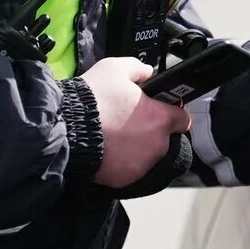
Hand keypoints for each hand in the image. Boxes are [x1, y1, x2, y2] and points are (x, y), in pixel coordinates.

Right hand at [82, 58, 191, 187]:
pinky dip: (123, 163)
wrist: (66, 129)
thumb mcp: (115, 68)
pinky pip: (131, 170)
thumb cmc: (92, 100)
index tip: (160, 110)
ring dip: (138, 148)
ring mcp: (142, 165)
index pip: (183, 119)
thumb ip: (138, 69)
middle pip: (164, 138)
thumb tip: (148, 73)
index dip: (172, 113)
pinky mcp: (126, 180)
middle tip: (130, 121)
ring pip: (148, 156)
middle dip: (151, 131)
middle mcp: (157, 144)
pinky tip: (109, 151)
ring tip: (116, 136)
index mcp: (160, 118)